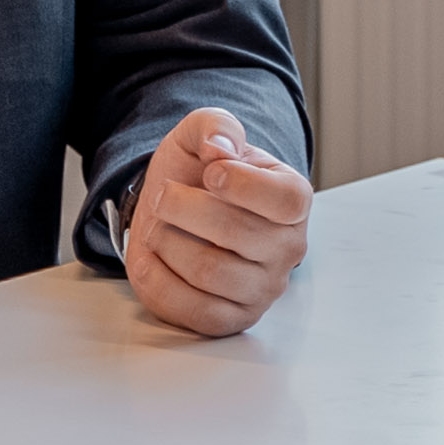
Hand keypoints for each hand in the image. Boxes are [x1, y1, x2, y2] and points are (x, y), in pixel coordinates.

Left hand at [121, 107, 314, 335]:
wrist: (175, 212)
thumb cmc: (199, 173)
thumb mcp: (204, 134)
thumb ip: (215, 126)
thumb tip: (219, 149)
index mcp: (293, 198)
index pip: (285, 200)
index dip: (240, 185)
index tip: (208, 173)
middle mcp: (288, 247)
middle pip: (236, 233)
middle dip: (181, 208)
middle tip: (163, 197)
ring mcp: (263, 288)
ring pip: (210, 272)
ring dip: (167, 243)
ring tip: (159, 228)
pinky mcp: (233, 318)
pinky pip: (196, 312)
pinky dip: (159, 282)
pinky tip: (150, 259)